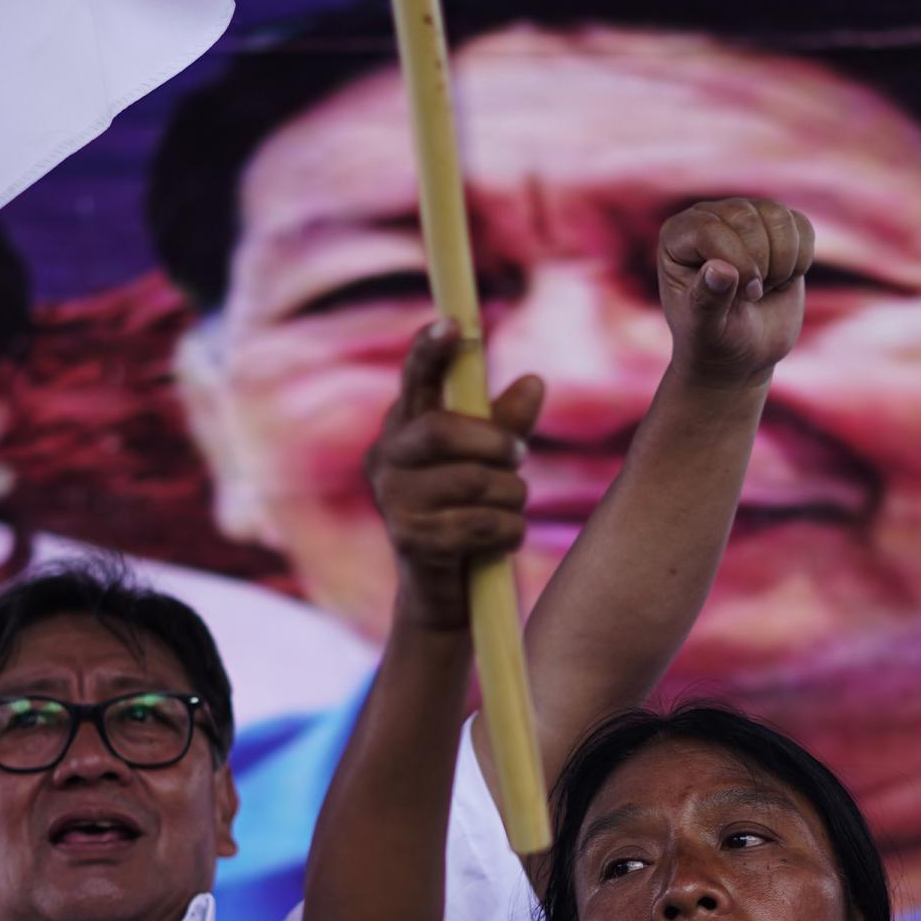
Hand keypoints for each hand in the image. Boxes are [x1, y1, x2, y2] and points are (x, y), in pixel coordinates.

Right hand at [367, 320, 537, 634]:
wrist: (446, 597)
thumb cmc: (468, 518)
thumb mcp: (490, 467)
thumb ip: (507, 426)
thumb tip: (533, 382)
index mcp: (404, 429)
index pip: (414, 380)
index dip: (430, 350)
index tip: (454, 324)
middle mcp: (386, 458)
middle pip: (442, 429)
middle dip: (495, 441)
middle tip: (521, 455)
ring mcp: (392, 501)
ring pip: (472, 480)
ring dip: (511, 496)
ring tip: (512, 510)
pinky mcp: (409, 541)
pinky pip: (478, 524)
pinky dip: (507, 531)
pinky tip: (502, 539)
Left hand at [657, 198, 816, 387]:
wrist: (744, 351)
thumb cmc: (715, 339)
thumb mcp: (705, 329)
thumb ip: (707, 301)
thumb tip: (721, 269)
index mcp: (677, 236)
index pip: (710, 230)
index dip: (737, 263)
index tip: (745, 296)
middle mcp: (708, 217)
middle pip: (747, 218)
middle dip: (760, 265)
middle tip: (752, 295)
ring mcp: (744, 217)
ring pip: (779, 217)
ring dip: (783, 262)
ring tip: (765, 286)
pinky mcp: (776, 226)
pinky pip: (802, 226)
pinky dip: (802, 258)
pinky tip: (782, 278)